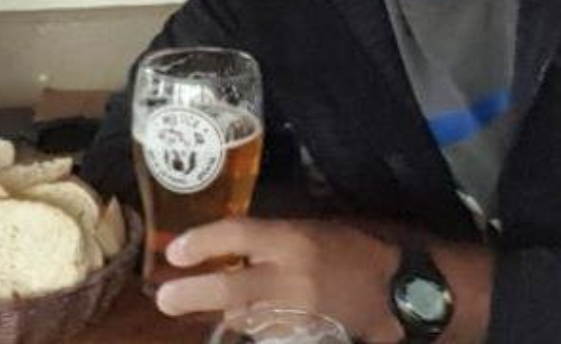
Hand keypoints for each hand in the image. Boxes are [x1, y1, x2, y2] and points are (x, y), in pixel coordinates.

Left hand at [155, 217, 402, 341]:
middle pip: (232, 289)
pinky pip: (267, 334)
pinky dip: (251, 328)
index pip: (239, 234)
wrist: (396, 289)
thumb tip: (231, 246)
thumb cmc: (353, 248)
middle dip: (194, 295)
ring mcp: (298, 313)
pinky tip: (243, 322)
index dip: (203, 242)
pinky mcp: (307, 337)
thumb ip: (273, 238)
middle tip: (164, 299)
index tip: (175, 251)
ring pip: (244, 319)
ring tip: (192, 307)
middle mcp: (291, 276)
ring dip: (220, 315)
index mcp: (293, 238)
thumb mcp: (312, 229)